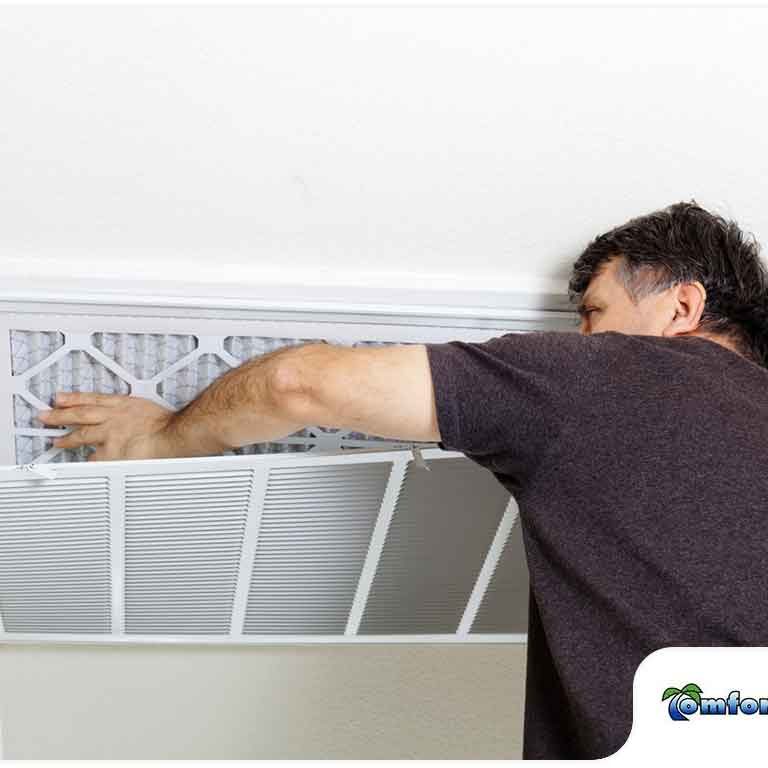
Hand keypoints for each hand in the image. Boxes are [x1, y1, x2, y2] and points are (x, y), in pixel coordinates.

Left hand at [36, 391, 178, 461]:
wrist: (175, 434)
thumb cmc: (168, 423)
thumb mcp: (148, 406)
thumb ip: (133, 411)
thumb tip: (129, 415)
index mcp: (122, 404)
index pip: (92, 399)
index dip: (73, 398)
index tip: (59, 399)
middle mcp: (113, 418)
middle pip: (80, 414)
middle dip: (60, 415)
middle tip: (45, 416)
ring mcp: (110, 435)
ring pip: (82, 435)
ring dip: (67, 439)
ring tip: (57, 442)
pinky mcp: (112, 453)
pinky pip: (96, 458)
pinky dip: (90, 461)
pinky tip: (83, 463)